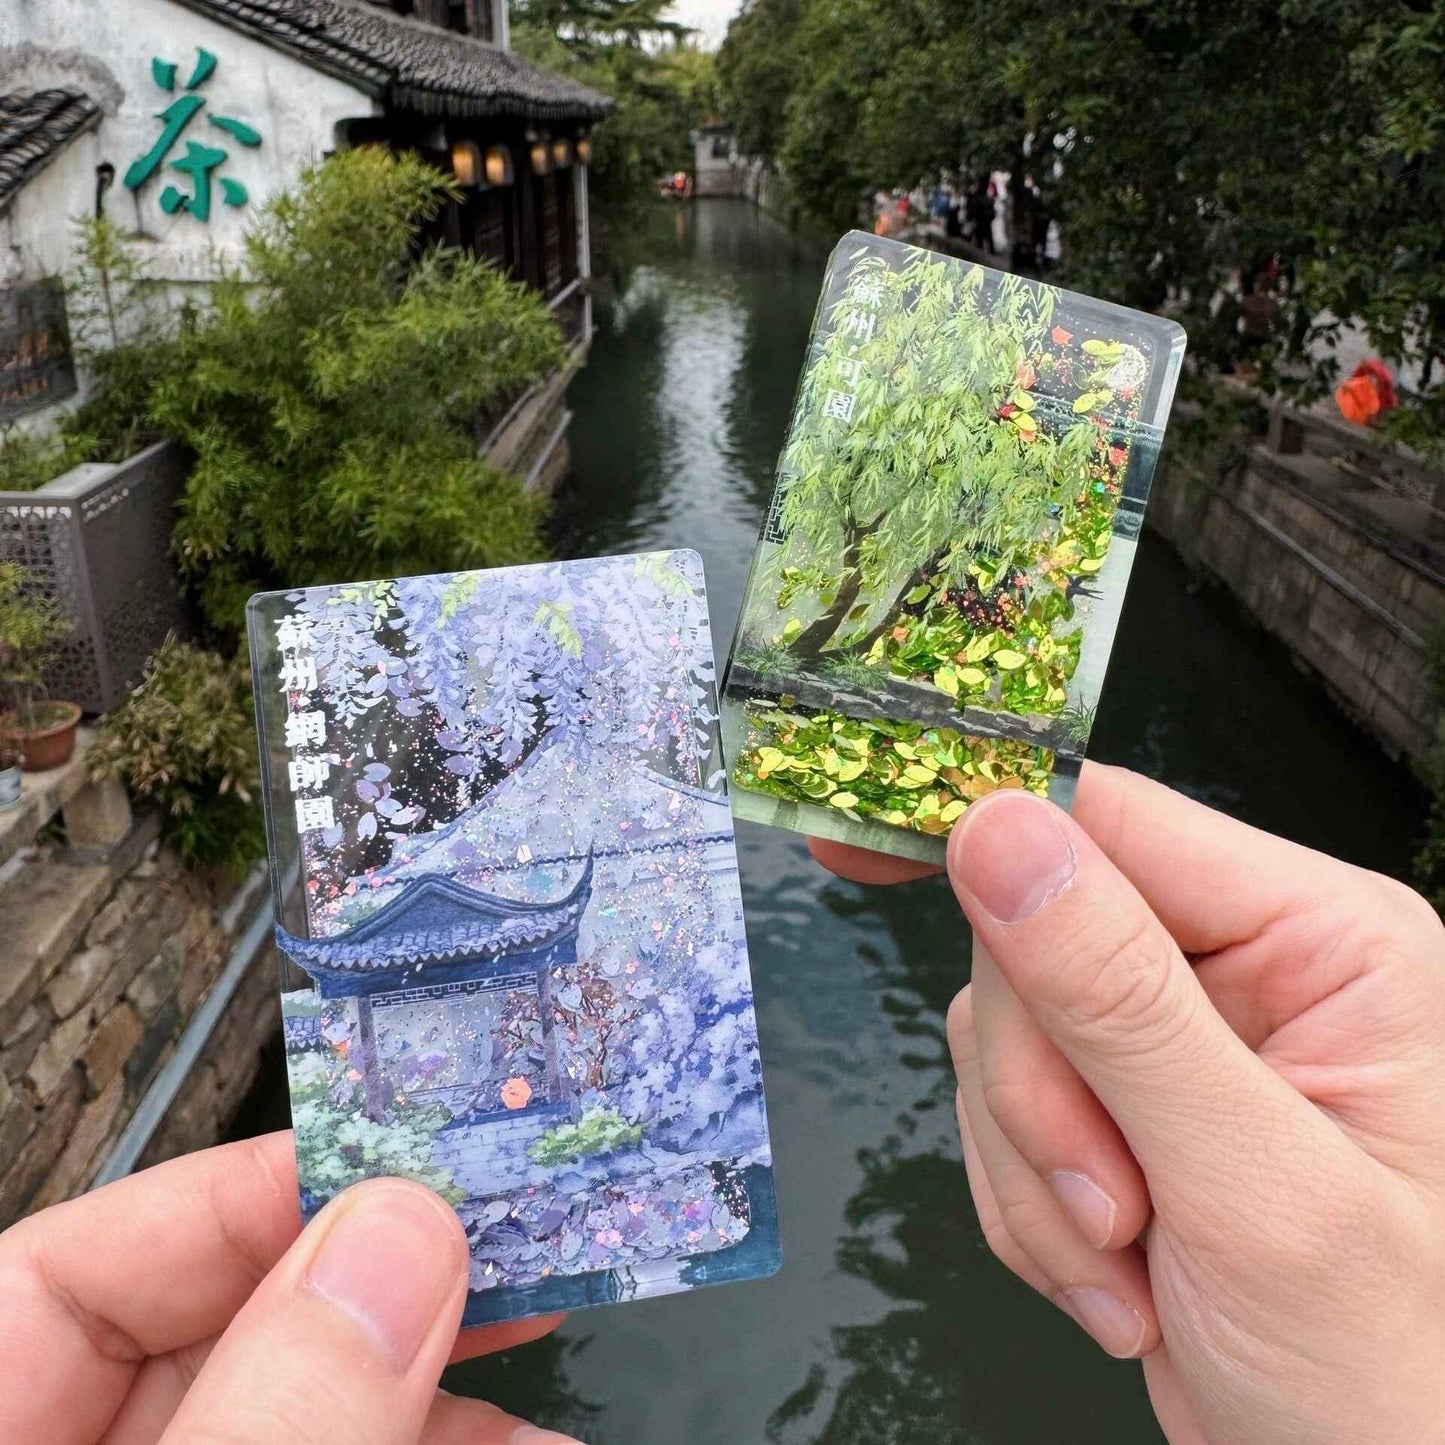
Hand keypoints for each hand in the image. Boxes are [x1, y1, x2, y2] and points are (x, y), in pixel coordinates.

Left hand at [0, 1131, 579, 1443]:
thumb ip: (273, 1410)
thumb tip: (402, 1232)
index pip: (65, 1274)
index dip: (237, 1198)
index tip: (402, 1171)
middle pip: (227, 1333)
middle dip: (385, 1286)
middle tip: (516, 1233)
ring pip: (314, 1412)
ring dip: (448, 1382)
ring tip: (556, 1334)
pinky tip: (524, 1442)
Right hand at [812, 762, 1444, 1443]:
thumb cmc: (1392, 1377)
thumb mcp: (1252, 1185)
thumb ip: (1119, 998)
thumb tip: (993, 829)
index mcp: (1321, 940)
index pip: (1115, 822)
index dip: (985, 829)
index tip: (852, 843)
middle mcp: (1247, 967)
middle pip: (1034, 937)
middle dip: (1042, 1091)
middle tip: (1111, 1208)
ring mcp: (1175, 1039)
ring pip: (1003, 1031)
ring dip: (1035, 1166)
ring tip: (1130, 1267)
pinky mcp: (1119, 1108)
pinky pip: (1001, 1107)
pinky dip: (1027, 1204)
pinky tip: (1116, 1282)